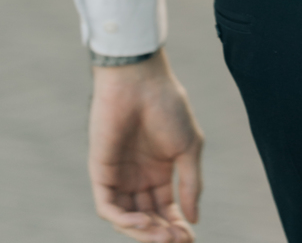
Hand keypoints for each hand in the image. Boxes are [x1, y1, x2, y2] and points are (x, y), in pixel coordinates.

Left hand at [89, 50, 202, 240]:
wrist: (140, 82)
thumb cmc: (168, 106)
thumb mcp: (188, 147)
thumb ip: (191, 183)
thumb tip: (194, 218)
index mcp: (160, 170)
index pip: (166, 209)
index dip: (178, 226)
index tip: (191, 239)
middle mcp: (138, 178)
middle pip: (148, 218)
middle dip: (162, 233)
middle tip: (178, 241)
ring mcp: (119, 177)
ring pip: (128, 218)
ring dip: (145, 231)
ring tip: (163, 236)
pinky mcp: (101, 174)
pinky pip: (109, 207)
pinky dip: (124, 220)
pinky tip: (144, 220)